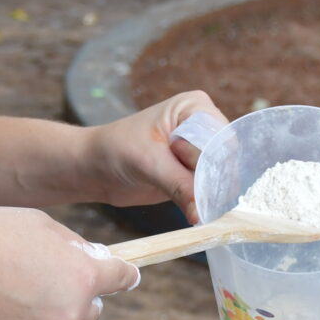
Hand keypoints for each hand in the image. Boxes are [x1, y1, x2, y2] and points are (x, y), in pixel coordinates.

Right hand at [0, 207, 140, 319]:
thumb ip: (70, 245)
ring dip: (36, 313)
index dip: (123, 274)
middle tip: (41, 278)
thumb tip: (90, 258)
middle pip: (89, 311)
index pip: (122, 278)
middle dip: (74, 297)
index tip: (126, 275)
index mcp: (80, 275)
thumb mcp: (36, 223)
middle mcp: (68, 313)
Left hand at [81, 91, 227, 220]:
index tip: (192, 177)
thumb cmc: (115, 150)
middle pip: (225, 158)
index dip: (209, 160)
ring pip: (220, 177)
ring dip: (209, 195)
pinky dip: (203, 202)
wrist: (94, 168)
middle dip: (210, 181)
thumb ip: (178, 184)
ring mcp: (199, 150)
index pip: (219, 137)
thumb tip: (202, 212)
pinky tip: (194, 210)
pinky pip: (209, 190)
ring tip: (192, 206)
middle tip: (195, 199)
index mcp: (195, 107)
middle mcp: (203, 126)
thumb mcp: (148, 163)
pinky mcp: (193, 173)